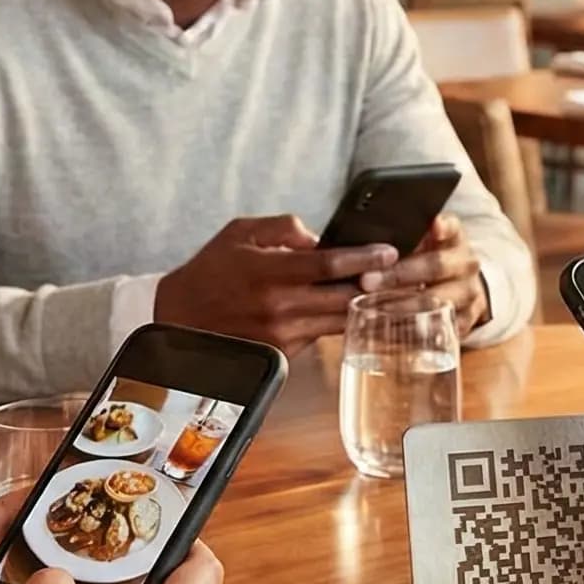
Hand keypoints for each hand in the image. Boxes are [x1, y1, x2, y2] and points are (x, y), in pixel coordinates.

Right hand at [155, 214, 400, 352]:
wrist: (179, 322)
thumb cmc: (211, 272)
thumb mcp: (240, 234)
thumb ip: (282, 228)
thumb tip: (319, 237)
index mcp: (269, 271)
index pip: (330, 264)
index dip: (365, 258)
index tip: (389, 252)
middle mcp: (278, 307)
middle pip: (344, 297)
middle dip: (378, 285)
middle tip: (404, 273)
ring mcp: (282, 335)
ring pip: (339, 321)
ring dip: (365, 307)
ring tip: (388, 291)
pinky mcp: (282, 355)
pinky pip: (322, 336)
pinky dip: (340, 322)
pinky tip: (354, 310)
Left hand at [365, 214, 488, 333]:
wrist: (461, 287)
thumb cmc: (430, 259)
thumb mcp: (424, 241)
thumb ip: (404, 235)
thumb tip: (369, 239)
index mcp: (456, 239)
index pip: (452, 228)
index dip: (444, 227)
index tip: (434, 226)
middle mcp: (466, 265)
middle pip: (436, 267)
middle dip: (399, 274)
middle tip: (367, 281)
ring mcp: (469, 295)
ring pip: (438, 301)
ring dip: (403, 305)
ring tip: (373, 307)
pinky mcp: (465, 322)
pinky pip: (439, 328)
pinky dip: (412, 330)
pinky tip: (388, 328)